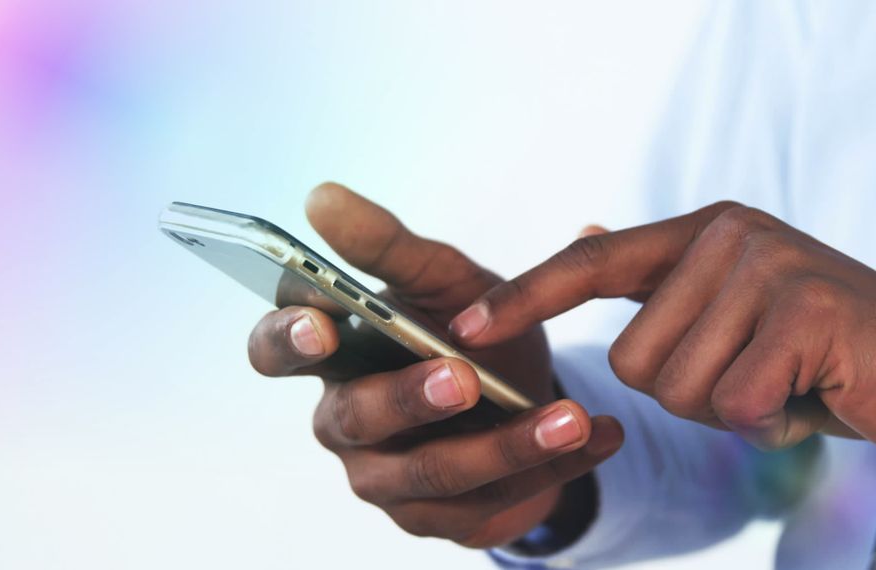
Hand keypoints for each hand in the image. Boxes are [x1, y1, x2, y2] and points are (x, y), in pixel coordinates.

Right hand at [247, 183, 623, 547]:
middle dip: (409, 398)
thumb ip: (387, 244)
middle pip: (356, 418)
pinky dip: (553, 467)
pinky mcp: (436, 518)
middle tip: (464, 378)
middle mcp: (344, 421)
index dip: (289, 340)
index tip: (323, 322)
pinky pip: (492, 500)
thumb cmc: (465, 327)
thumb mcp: (442, 280)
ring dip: (506, 445)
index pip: (276, 350)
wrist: (519, 393)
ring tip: (570, 416)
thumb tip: (322, 195)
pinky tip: (599, 437)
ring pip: (433, 470)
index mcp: (331, 355)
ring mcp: (386, 478)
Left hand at [450, 202, 875, 472]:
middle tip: (757, 375)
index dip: (528, 297)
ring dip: (729, 410)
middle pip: (633, 359)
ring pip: (677, 387)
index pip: (592, 261)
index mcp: (705, 232)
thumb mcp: (738, 310)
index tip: (466, 329)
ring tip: (788, 381)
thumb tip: (584, 232)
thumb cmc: (827, 356)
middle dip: (689, 394)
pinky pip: (734, 406)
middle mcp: (731, 235)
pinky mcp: (806, 310)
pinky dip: (771, 426)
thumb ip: (661, 281)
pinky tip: (813, 398)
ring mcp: (769, 267)